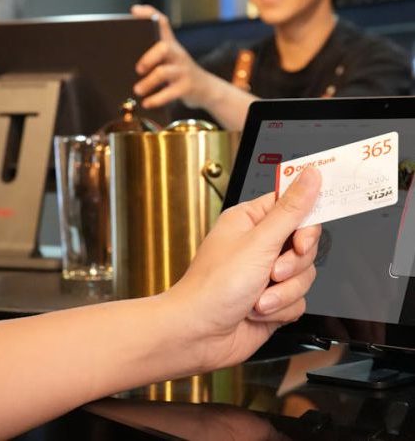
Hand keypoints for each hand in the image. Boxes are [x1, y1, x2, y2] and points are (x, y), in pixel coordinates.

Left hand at [131, 4, 215, 109]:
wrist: (207, 90)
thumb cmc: (180, 75)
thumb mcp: (171, 60)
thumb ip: (153, 55)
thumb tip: (123, 60)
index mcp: (171, 46)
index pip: (163, 23)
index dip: (150, 14)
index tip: (135, 11)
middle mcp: (177, 55)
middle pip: (164, 47)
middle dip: (148, 57)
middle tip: (138, 69)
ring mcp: (183, 71)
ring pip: (163, 72)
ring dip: (148, 82)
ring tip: (137, 90)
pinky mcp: (186, 87)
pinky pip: (170, 93)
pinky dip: (156, 99)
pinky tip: (146, 103)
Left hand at [168, 167, 321, 371]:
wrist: (199, 334)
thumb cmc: (213, 286)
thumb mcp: (259, 243)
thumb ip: (291, 210)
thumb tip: (310, 175)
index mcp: (250, 220)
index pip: (292, 205)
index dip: (305, 219)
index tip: (306, 235)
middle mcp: (259, 244)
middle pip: (305, 242)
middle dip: (293, 263)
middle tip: (274, 270)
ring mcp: (266, 273)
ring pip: (305, 274)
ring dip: (283, 291)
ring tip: (258, 296)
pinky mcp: (273, 299)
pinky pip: (298, 299)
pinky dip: (280, 308)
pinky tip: (257, 311)